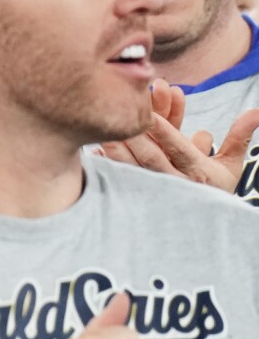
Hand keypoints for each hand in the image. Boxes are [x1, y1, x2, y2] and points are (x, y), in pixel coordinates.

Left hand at [99, 80, 258, 192]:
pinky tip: (95, 150)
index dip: (165, 132)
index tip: (150, 114)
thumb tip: (257, 111)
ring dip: (118, 148)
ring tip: (107, 128)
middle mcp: (175, 184)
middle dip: (137, 135)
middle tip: (122, 114)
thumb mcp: (231, 165)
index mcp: (199, 174)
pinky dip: (108, 164)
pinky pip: (119, 179)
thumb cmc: (214, 189)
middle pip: (152, 157)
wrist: (201, 227)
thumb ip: (239, 137)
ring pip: (132, 168)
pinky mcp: (136, 198)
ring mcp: (154, 192)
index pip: (180, 150)